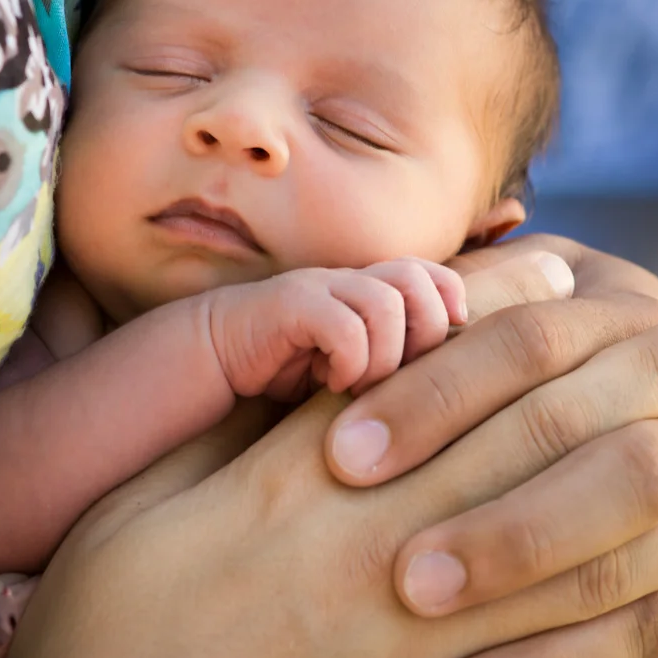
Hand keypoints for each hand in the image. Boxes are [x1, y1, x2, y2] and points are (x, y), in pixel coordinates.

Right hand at [0, 253, 583, 657]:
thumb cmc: (96, 654)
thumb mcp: (131, 518)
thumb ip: (227, 443)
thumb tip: (306, 372)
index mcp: (296, 495)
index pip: (434, 378)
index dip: (520, 318)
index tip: (585, 279)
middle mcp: (375, 567)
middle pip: (541, 454)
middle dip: (640, 390)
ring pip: (583, 577)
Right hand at [207, 257, 466, 400]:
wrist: (208, 355)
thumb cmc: (280, 368)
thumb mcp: (344, 366)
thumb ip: (384, 362)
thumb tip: (438, 386)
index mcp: (364, 289)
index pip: (427, 272)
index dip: (448, 301)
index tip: (444, 348)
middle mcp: (345, 281)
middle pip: (415, 279)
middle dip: (423, 333)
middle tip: (400, 376)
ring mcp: (318, 288)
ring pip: (385, 303)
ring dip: (384, 357)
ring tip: (361, 386)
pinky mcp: (291, 305)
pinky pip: (345, 326)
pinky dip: (350, 362)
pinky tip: (331, 383)